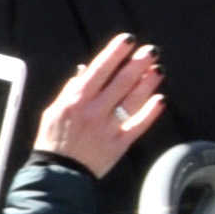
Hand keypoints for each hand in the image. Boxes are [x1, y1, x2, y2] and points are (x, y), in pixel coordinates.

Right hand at [30, 33, 165, 179]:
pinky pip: (138, 125)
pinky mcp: (118, 144)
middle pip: (122, 81)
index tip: (129, 39)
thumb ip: (71, 89)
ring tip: (158, 70)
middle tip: (152, 51)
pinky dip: (151, 112)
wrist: (56, 174)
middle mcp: (94, 110)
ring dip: (149, 83)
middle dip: (139, 63)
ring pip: (133, 100)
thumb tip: (87, 70)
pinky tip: (160, 99)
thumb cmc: (54, 139)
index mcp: (76, 100)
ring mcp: (108, 127)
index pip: (100, 69)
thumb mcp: (54, 110)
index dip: (116, 52)